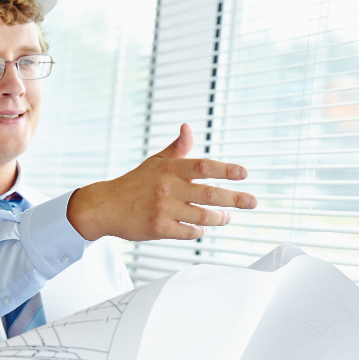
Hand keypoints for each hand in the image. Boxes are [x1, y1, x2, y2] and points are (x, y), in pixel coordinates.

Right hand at [65, 123, 256, 240]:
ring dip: (219, 218)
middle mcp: (168, 187)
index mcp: (169, 169)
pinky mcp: (158, 228)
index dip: (226, 169)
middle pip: (210, 193)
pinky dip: (199, 231)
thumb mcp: (155, 162)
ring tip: (227, 217)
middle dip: (235, 198)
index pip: (204, 166)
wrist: (106, 206)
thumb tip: (188, 127)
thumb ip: (177, 148)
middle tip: (252, 201)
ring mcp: (163, 209)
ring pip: (202, 216)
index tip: (244, 173)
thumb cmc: (134, 183)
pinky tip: (203, 228)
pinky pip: (188, 232)